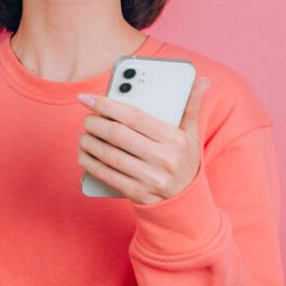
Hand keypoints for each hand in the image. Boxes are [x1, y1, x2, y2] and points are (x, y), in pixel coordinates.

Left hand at [76, 77, 211, 205]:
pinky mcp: (137, 194)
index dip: (107, 105)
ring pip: (109, 156)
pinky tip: (83, 154)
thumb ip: (192, 107)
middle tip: (86, 117)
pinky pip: (106, 175)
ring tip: (83, 134)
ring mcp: (150, 178)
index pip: (134, 116)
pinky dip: (90, 163)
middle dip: (95, 123)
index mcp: (174, 139)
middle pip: (118, 135)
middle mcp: (163, 159)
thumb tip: (202, 81)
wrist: (186, 203)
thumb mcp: (192, 135)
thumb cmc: (185, 161)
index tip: (88, 98)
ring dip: (89, 143)